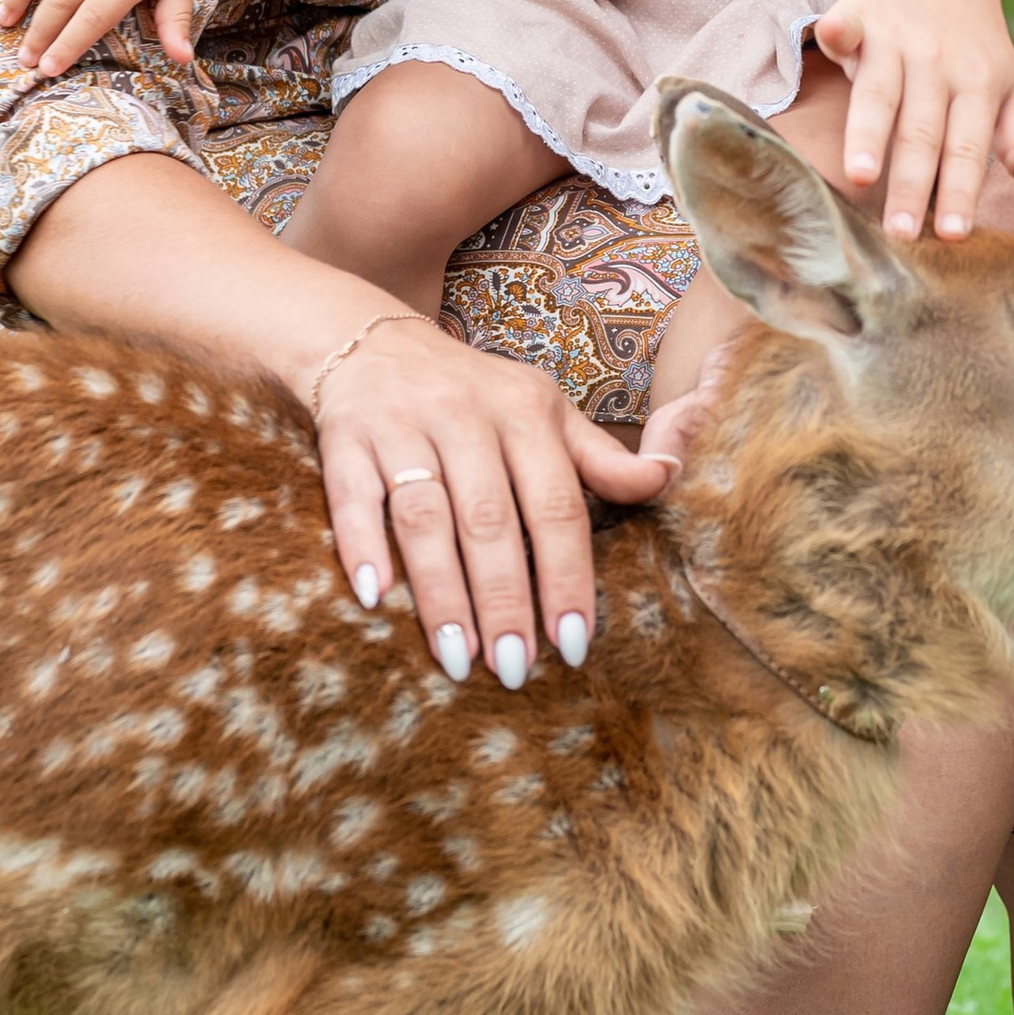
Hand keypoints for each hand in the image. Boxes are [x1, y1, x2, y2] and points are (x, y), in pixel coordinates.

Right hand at [313, 312, 672, 684]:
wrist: (376, 344)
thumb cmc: (477, 396)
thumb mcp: (545, 412)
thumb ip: (601, 458)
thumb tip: (668, 480)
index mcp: (526, 413)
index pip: (556, 505)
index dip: (566, 576)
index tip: (573, 645)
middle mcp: (466, 415)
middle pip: (489, 520)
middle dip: (505, 600)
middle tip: (514, 670)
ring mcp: (402, 425)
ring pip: (424, 516)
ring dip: (441, 593)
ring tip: (458, 661)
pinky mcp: (346, 435)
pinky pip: (353, 496)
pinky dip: (360, 545)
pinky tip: (374, 597)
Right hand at [815, 0, 1013, 240]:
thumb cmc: (974, 44)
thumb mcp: (1007, 88)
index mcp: (979, 84)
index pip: (968, 147)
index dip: (961, 190)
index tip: (954, 235)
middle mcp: (939, 62)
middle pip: (922, 131)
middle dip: (911, 183)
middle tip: (901, 234)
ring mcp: (897, 36)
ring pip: (880, 93)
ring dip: (868, 132)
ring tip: (859, 178)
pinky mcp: (859, 12)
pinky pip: (848, 25)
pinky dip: (839, 31)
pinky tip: (831, 38)